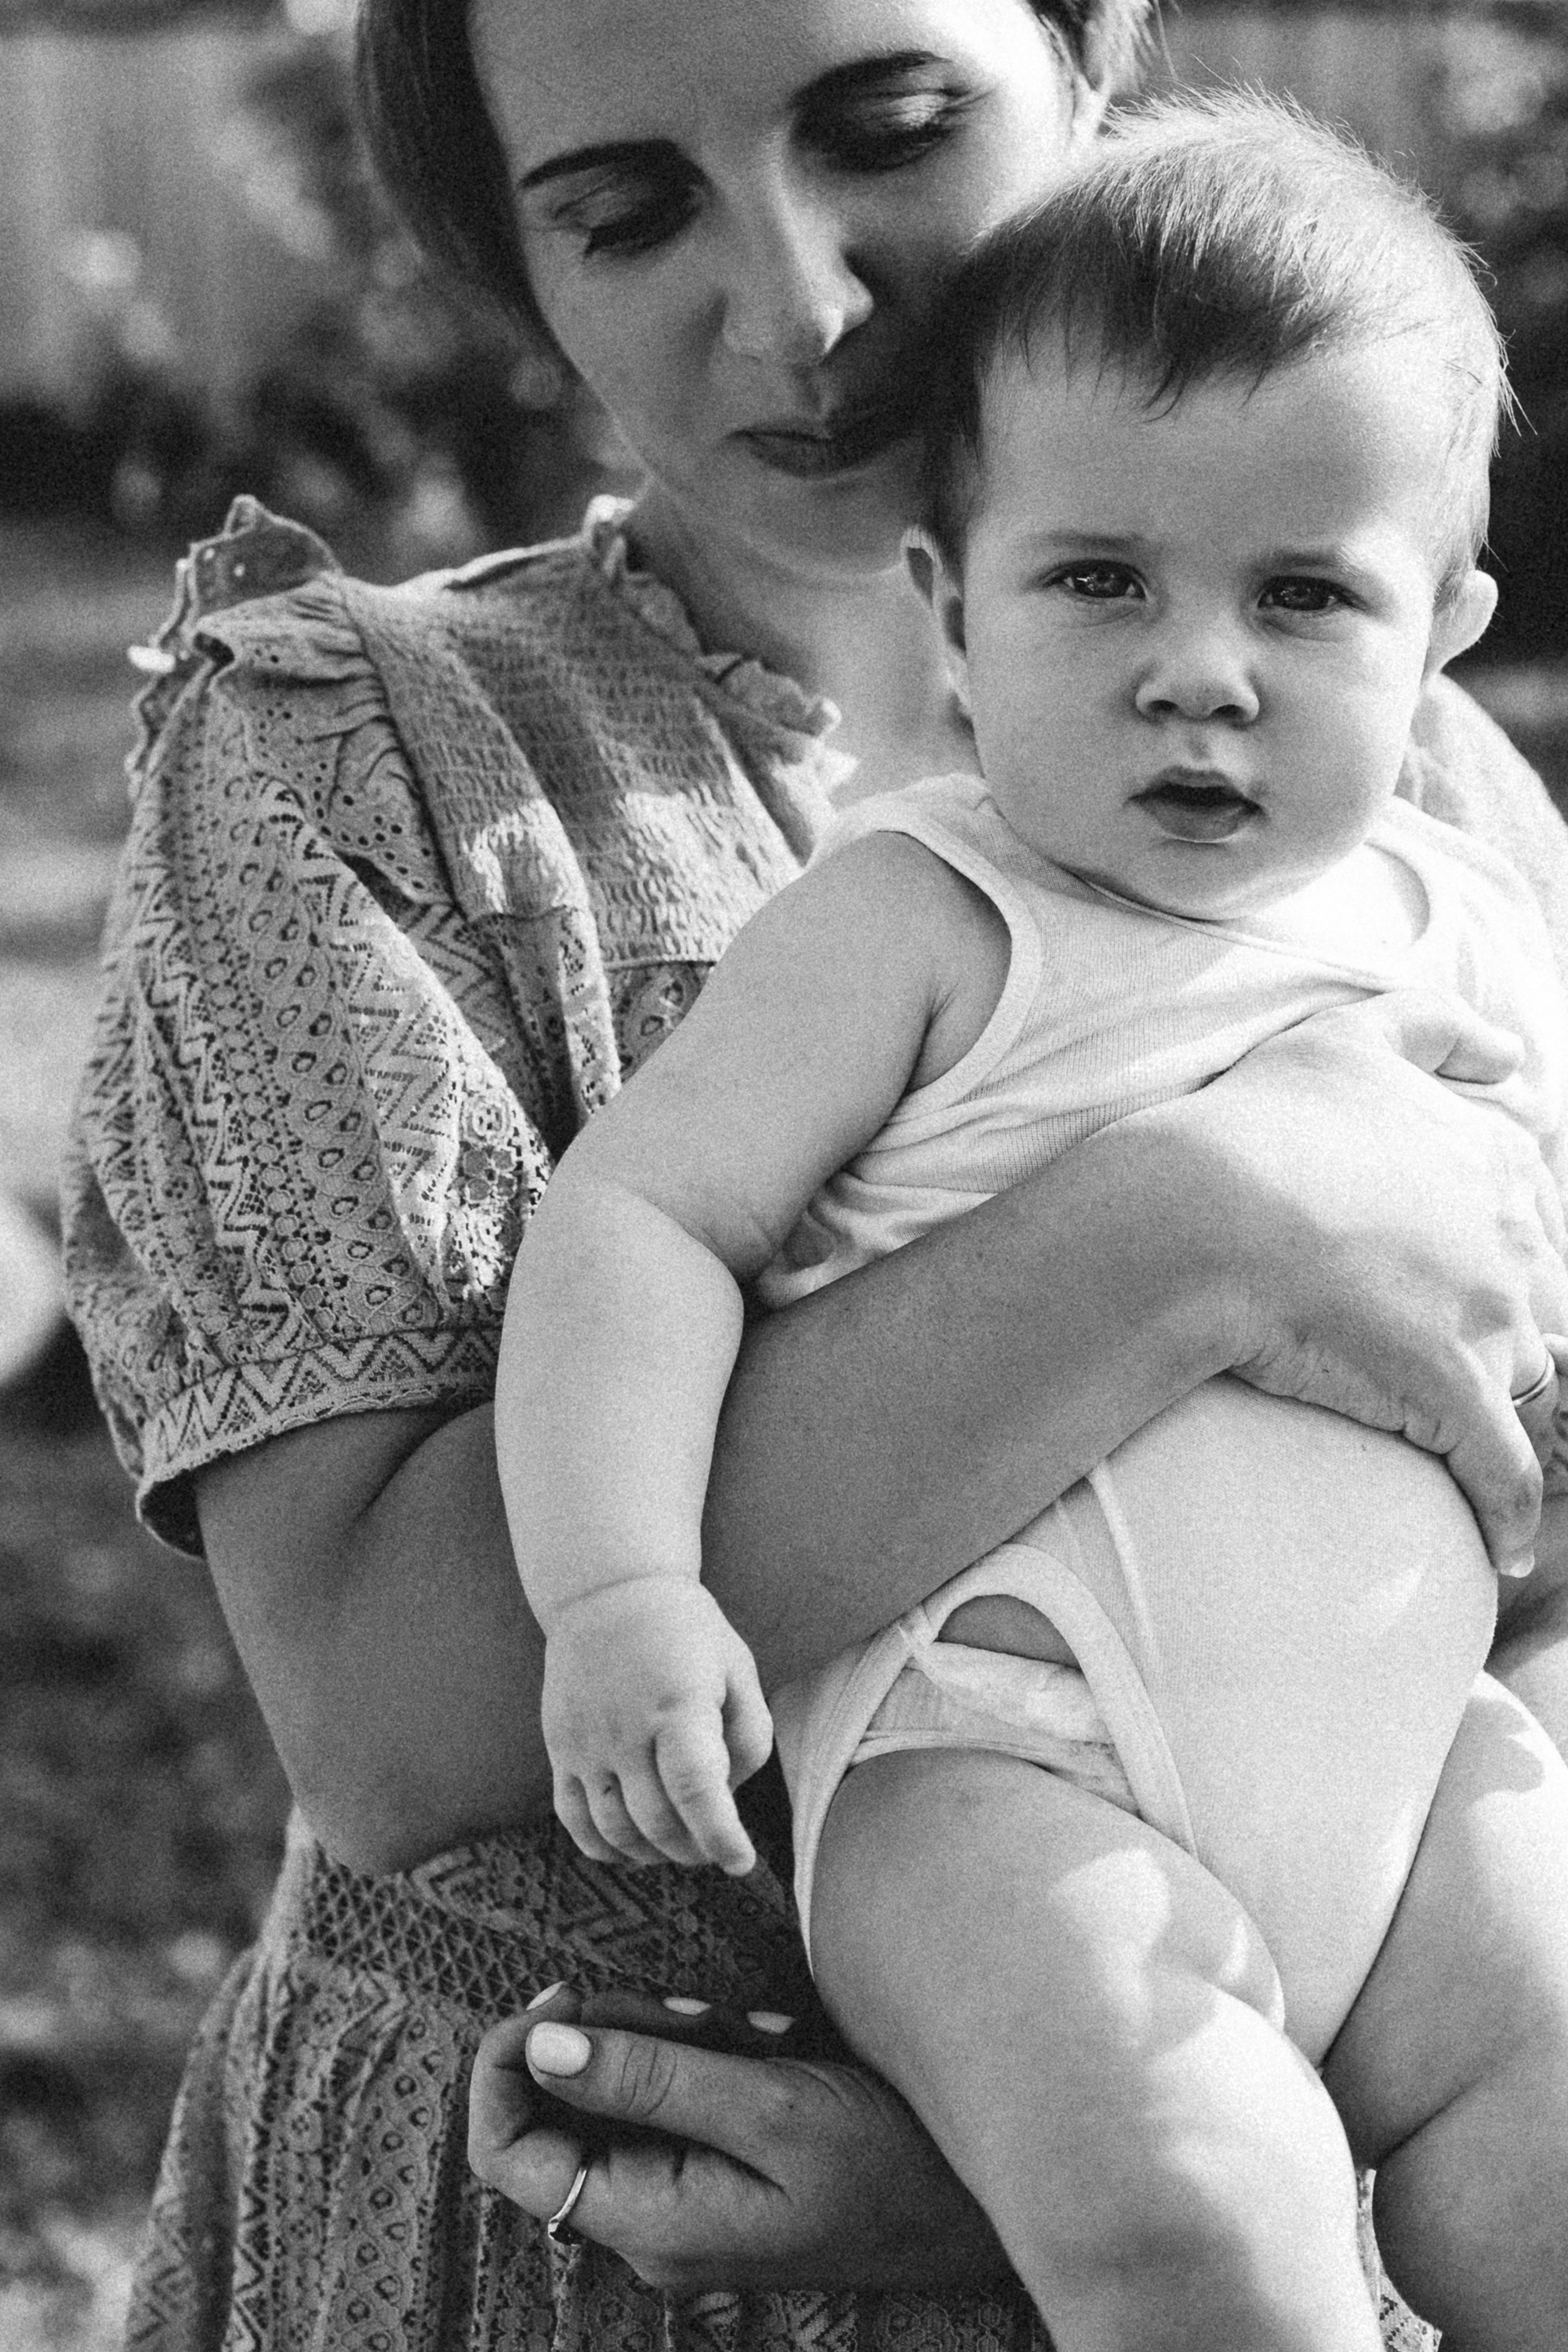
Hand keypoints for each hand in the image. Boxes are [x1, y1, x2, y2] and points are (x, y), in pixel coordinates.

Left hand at [467, 1984, 1011, 2296]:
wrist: (980, 2203)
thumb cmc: (890, 2162)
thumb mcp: (769, 2108)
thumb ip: (649, 2077)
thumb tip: (540, 2047)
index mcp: (648, 2222)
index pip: (506, 2155)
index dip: (503, 2067)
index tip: (551, 1997)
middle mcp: (651, 2222)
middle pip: (563, 2109)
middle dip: (612, 2036)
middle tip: (689, 2008)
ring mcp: (684, 2197)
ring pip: (621, 2089)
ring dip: (672, 2037)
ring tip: (750, 2030)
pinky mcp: (718, 2169)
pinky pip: (673, 2096)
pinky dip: (707, 2053)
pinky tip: (771, 2045)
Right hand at [543, 1581, 772, 1873]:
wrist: (608, 1590)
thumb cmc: (687, 1632)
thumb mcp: (737, 1668)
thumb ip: (749, 1735)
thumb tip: (730, 1796)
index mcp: (679, 1707)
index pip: (697, 1790)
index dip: (721, 1836)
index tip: (741, 1861)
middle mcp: (627, 1729)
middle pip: (658, 1821)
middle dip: (693, 1850)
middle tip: (713, 1849)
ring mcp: (587, 1741)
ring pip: (614, 1829)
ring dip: (651, 1853)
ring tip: (676, 1846)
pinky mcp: (560, 1746)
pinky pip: (573, 1816)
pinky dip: (601, 1847)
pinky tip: (629, 1849)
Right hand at [1174, 989, 1567, 1575]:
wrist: (1201, 1213)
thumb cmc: (1258, 1123)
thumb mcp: (1349, 1033)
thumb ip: (1433, 1027)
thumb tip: (1513, 1052)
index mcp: (1486, 1149)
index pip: (1519, 1202)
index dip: (1479, 1238)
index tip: (1432, 1262)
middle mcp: (1505, 1230)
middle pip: (1529, 1291)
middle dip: (1495, 1320)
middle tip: (1421, 1335)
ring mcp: (1486, 1315)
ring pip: (1524, 1373)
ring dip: (1495, 1400)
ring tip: (1449, 1422)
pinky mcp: (1451, 1394)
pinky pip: (1501, 1472)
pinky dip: (1505, 1513)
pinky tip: (1503, 1546)